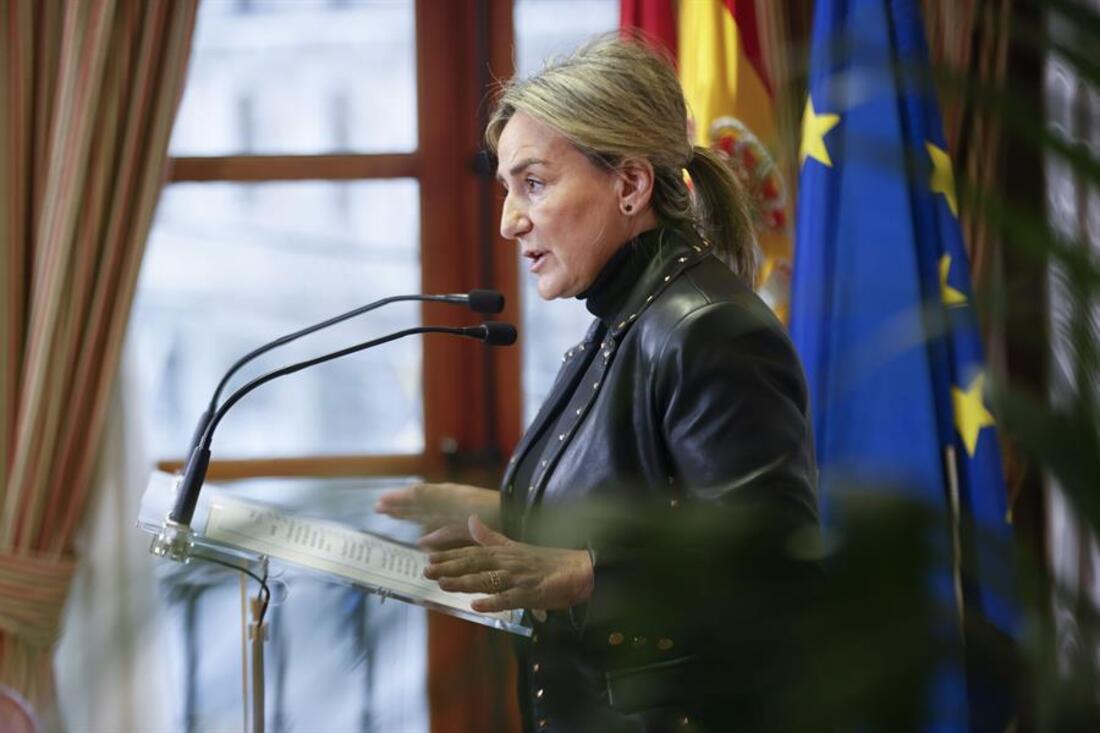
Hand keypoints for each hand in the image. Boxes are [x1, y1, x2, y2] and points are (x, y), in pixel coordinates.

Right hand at [374, 482, 499, 549]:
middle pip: (420, 504)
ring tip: (396, 518)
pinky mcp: (468, 529)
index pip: (416, 495)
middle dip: (401, 506)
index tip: (379, 502)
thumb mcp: (456, 500)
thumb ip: (432, 497)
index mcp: (446, 495)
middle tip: (379, 508)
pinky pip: (445, 532)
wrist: (517, 518)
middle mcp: (450, 503)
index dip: (398, 499)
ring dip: (412, 518)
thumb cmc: (488, 508)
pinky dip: (433, 537)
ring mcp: (459, 516)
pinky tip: (423, 543)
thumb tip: (406, 490)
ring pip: (429, 516)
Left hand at [424, 516, 594, 613]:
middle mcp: (508, 563)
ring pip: (488, 579)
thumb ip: (490, 537)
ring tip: (443, 583)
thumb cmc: (545, 562)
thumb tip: (471, 520)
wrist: (578, 570)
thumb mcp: (515, 546)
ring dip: (464, 582)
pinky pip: (510, 598)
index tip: (428, 556)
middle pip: (475, 564)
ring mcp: (519, 578)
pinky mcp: (531, 593)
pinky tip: (477, 605)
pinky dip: (494, 602)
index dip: (449, 555)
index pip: (472, 552)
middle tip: (427, 569)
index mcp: (504, 552)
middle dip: (450, 567)